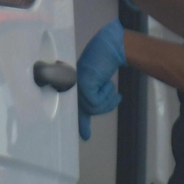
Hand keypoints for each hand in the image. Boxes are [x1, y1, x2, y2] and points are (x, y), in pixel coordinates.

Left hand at [77, 19, 125, 139]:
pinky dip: (106, 94)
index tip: (85, 136)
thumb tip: (96, 111)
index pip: (72, 106)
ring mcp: (74, 84)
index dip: (80, 122)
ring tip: (110, 85)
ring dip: (107, 99)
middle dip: (104, 104)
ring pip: (93, 108)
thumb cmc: (103, 62)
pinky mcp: (82, 84)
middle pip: (87, 110)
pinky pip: (95, 102)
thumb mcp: (96, 82)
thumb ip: (93, 97)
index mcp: (69, 84)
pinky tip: (107, 82)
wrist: (111, 47)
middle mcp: (68, 85)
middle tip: (115, 96)